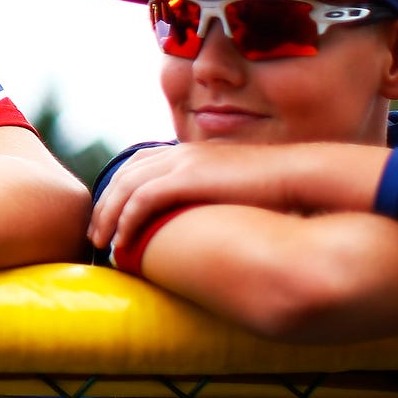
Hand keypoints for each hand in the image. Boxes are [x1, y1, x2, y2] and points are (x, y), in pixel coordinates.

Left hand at [89, 142, 381, 254]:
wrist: (302, 177)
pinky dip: (126, 221)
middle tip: (96, 234)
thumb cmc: (277, 189)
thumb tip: (204, 223)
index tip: (110, 218)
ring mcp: (183, 164)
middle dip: (105, 205)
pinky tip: (123, 242)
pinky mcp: (188, 179)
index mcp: (190, 153)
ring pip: (125, 188)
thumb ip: (213, 197)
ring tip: (103, 243)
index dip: (118, 191)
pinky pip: (142, 200)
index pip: (137, 167)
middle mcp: (180, 154)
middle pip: (123, 176)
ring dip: (109, 216)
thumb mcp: (235, 189)